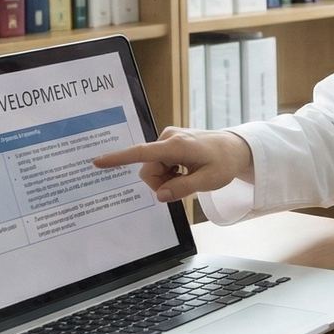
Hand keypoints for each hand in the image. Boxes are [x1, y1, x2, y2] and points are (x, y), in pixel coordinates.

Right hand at [92, 127, 253, 202]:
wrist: (236, 148)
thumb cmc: (224, 162)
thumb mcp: (208, 181)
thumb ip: (182, 189)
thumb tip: (159, 196)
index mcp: (177, 145)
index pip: (142, 153)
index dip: (118, 158)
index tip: (97, 161)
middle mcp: (169, 138)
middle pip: (148, 169)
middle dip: (160, 183)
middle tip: (184, 185)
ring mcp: (169, 138)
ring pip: (153, 168)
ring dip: (166, 178)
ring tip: (188, 175)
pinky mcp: (170, 141)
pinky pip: (159, 162)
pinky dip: (169, 171)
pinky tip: (185, 170)